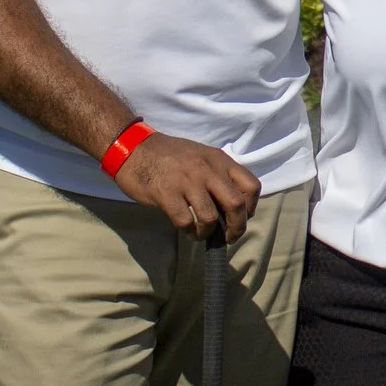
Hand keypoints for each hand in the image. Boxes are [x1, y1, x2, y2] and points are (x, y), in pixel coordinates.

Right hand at [112, 133, 261, 243]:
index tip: (242, 217)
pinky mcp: (166, 194)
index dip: (251, 207)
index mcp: (219, 160)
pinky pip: (185, 222)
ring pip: (210, 217)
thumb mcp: (201, 157)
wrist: (133, 148)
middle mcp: (207, 169)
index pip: (251, 186)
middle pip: (236, 205)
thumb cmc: (169, 156)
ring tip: (201, 233)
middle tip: (229, 237)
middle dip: (237, 227)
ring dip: (208, 233)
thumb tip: (232, 207)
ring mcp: (187, 181)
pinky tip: (186, 230)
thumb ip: (219, 175)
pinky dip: (189, 232)